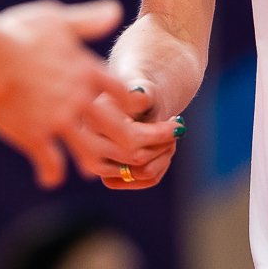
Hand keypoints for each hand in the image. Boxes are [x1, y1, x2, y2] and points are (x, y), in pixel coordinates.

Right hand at [0, 0, 139, 189]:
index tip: (132, 113)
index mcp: (86, 71)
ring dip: (92, 163)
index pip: (123, 93)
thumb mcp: (58, 20)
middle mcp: (78, 99)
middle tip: (127, 152)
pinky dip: (51, 173)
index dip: (131, 105)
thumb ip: (88, 20)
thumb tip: (115, 11)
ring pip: (88, 151)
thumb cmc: (19, 33)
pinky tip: (48, 178)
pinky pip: (50, 163)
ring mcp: (58, 121)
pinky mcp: (35, 136)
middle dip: (127, 142)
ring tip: (90, 171)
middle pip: (117, 129)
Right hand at [69, 80, 183, 189]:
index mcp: (91, 120)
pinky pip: (146, 180)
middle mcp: (89, 146)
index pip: (130, 137)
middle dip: (164, 144)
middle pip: (138, 157)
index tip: (178, 125)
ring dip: (165, 156)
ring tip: (170, 139)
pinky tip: (164, 149)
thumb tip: (141, 95)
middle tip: (176, 130)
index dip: (159, 133)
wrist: (129, 106)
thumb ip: (140, 93)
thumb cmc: (136, 94)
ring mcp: (97, 166)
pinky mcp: (110, 179)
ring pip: (144, 172)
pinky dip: (162, 165)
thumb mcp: (140, 88)